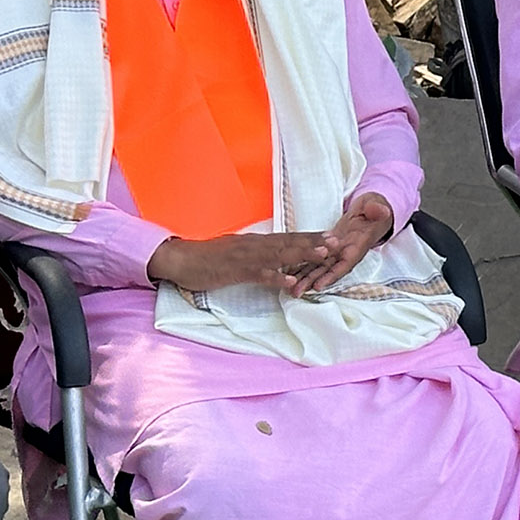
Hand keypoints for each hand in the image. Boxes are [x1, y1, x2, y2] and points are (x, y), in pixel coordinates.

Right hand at [148, 229, 335, 294]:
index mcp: (256, 241)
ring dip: (302, 255)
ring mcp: (246, 258)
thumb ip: (257, 251)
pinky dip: (275, 278)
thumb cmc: (208, 258)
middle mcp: (255, 245)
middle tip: (338, 242)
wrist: (180, 259)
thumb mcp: (237, 250)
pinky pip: (259, 274)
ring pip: (279, 255)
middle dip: (314, 243)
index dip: (310, 237)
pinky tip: (291, 283)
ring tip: (323, 255)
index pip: (288, 237)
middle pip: (289, 243)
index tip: (332, 236)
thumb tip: (276, 252)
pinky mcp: (235, 271)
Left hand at [288, 192, 395, 293]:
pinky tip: (291, 274)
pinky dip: (303, 266)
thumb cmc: (375, 209)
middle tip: (298, 291)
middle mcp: (347, 251)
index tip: (319, 285)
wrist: (372, 210)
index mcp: (358, 244)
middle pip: (328, 270)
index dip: (332, 275)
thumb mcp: (377, 206)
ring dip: (305, 278)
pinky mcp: (328, 246)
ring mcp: (337, 250)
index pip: (345, 263)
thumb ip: (378, 210)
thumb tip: (380, 211)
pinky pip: (315, 258)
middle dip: (313, 281)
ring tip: (291, 289)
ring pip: (319, 267)